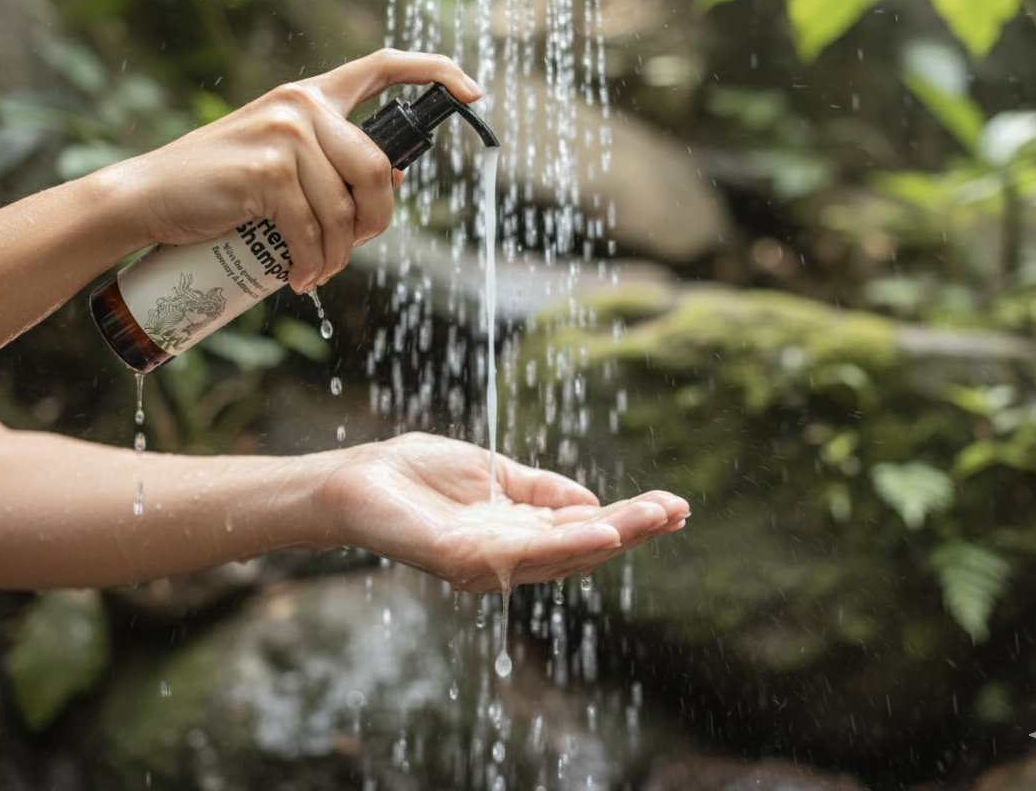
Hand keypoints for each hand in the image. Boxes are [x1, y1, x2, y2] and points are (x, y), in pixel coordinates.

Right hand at [105, 50, 482, 293]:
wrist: (148, 198)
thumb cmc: (219, 186)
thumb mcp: (279, 158)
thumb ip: (328, 159)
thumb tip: (390, 179)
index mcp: (311, 96)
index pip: (384, 66)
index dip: (436, 75)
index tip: (474, 94)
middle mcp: (301, 104)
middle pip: (378, 168)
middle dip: (375, 222)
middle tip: (350, 252)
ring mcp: (284, 135)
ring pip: (346, 209)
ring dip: (338, 257)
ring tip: (315, 273)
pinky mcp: (265, 171)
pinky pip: (313, 231)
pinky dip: (311, 265)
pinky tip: (298, 278)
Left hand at [320, 433, 688, 592]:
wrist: (357, 479)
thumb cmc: (417, 475)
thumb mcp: (494, 474)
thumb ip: (540, 491)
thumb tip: (595, 503)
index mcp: (519, 535)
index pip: (585, 531)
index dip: (630, 519)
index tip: (674, 504)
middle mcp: (508, 557)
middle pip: (582, 548)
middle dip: (633, 530)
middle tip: (678, 511)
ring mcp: (486, 562)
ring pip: (560, 554)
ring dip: (611, 537)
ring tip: (652, 519)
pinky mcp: (460, 558)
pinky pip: (519, 554)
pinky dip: (564, 543)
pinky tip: (599, 529)